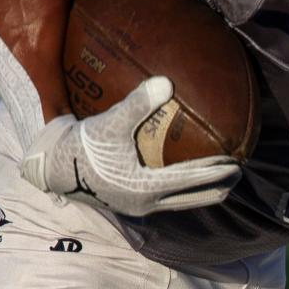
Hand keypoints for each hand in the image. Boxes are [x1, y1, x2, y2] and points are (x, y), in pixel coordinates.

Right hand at [20, 76, 239, 216]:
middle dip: (219, 187)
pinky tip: (187, 178)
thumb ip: (138, 104)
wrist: (51, 167)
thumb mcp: (109, 123)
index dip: (217, 173)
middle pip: (195, 199)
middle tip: (238, 173)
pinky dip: (183, 189)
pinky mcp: (131, 202)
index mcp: (147, 188)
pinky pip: (167, 198)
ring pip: (183, 202)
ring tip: (221, 179)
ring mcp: (140, 206)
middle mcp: (148, 202)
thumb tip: (166, 83)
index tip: (237, 164)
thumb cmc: (81, 147)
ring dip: (203, 191)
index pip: (194, 182)